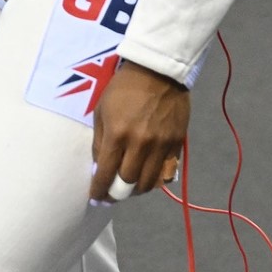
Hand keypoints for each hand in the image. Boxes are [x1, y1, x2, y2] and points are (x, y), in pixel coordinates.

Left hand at [89, 59, 188, 202]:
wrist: (158, 73)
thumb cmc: (124, 89)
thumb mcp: (102, 110)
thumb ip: (100, 141)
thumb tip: (99, 167)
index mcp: (118, 134)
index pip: (106, 172)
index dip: (99, 190)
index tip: (95, 198)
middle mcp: (140, 144)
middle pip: (128, 183)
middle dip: (116, 194)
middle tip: (110, 196)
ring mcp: (161, 146)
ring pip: (148, 183)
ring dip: (135, 190)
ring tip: (127, 188)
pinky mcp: (176, 145)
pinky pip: (166, 173)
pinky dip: (154, 181)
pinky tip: (146, 179)